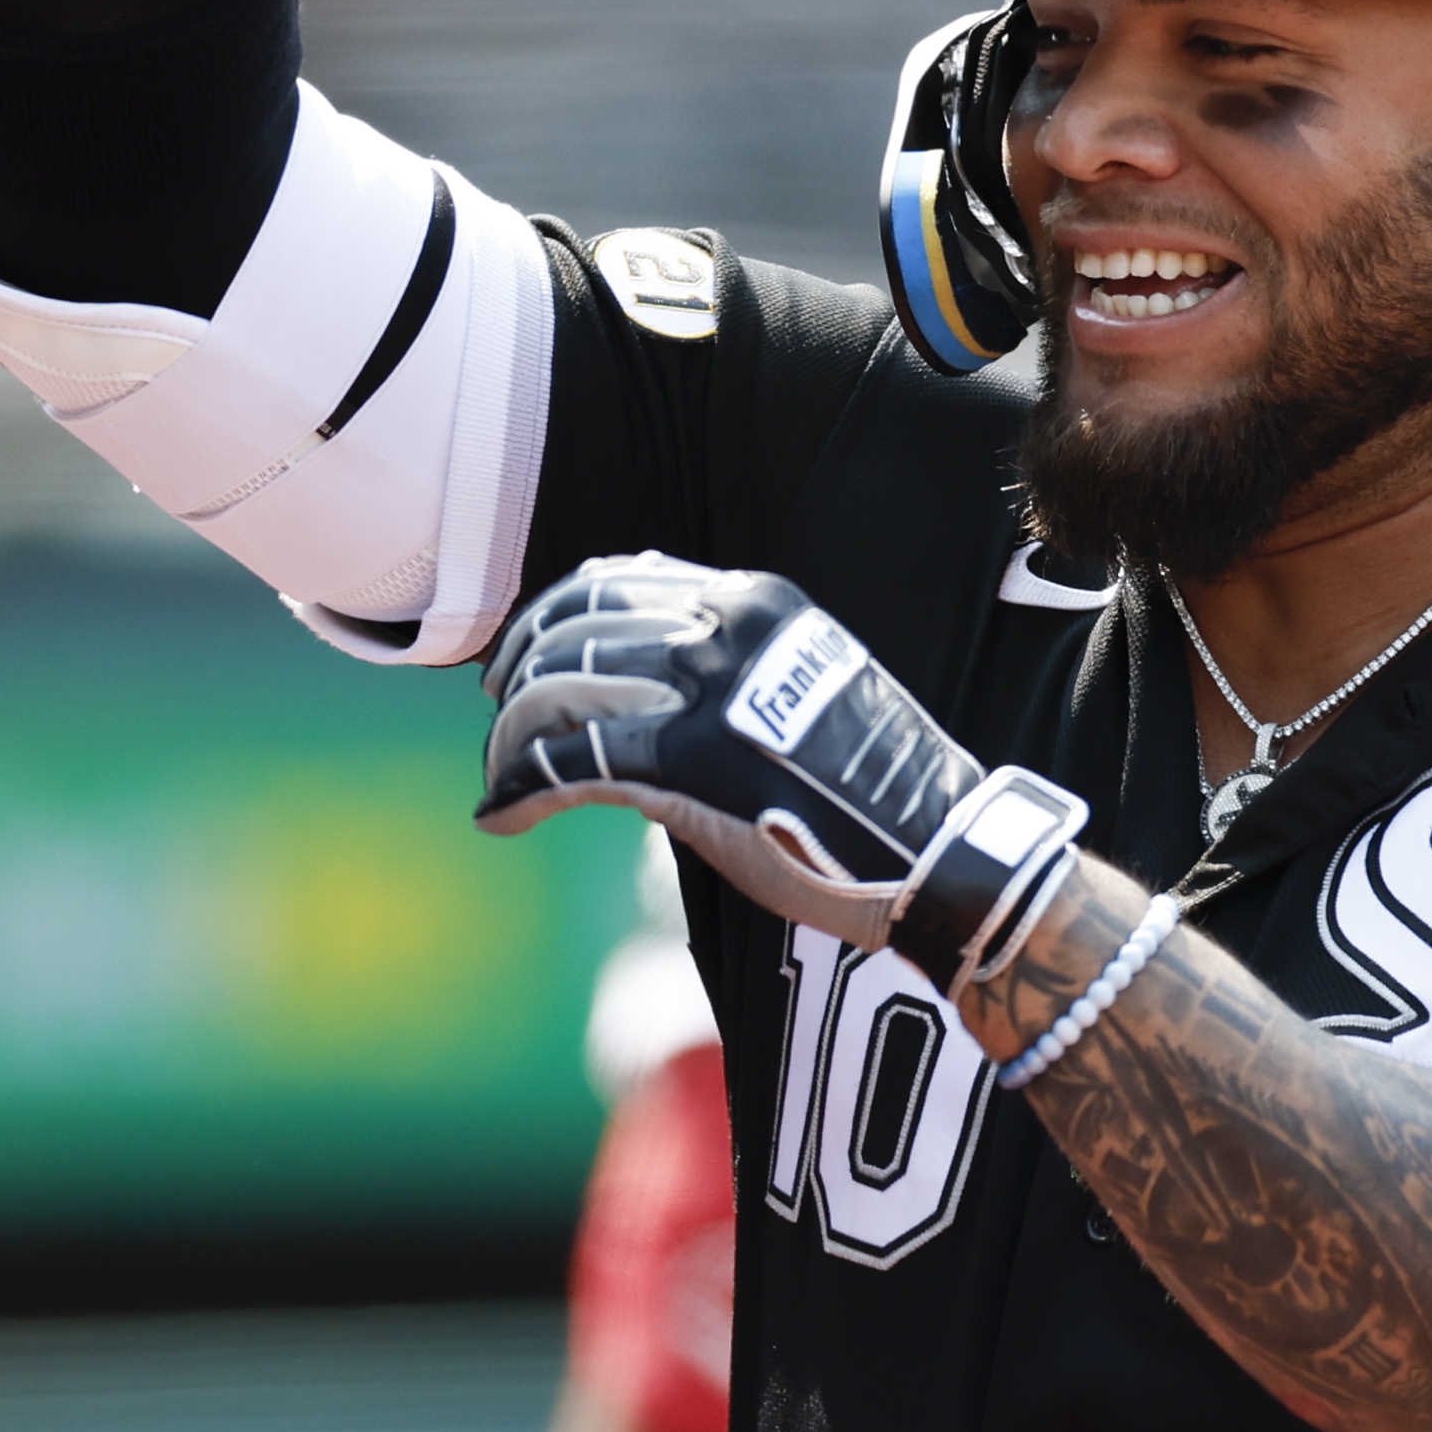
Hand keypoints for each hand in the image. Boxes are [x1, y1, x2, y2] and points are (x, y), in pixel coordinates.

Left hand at [476, 557, 983, 952]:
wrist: (934, 849)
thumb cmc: (870, 790)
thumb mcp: (800, 690)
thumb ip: (720, 674)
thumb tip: (630, 692)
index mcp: (750, 602)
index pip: (614, 581)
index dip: (550, 619)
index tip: (522, 659)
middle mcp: (722, 628)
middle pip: (573, 627)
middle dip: (517, 676)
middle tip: (497, 724)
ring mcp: (705, 691)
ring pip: (558, 689)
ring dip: (510, 739)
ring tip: (501, 778)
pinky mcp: (686, 763)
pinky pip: (569, 760)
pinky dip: (518, 788)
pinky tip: (501, 815)